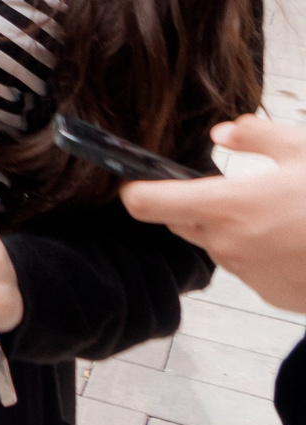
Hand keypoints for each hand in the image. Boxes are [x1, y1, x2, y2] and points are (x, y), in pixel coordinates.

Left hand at [124, 115, 305, 309]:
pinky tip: (294, 240)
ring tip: (278, 214)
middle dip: (194, 205)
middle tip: (235, 189)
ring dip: (231, 229)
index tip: (136, 180)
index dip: (135, 190)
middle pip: (180, 222)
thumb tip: (223, 130)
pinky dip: (259, 253)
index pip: (145, 203)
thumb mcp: (305, 151)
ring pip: (216, 245)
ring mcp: (248, 274)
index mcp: (227, 206)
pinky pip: (247, 267)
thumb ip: (256, 135)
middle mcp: (228, 244)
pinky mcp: (269, 294)